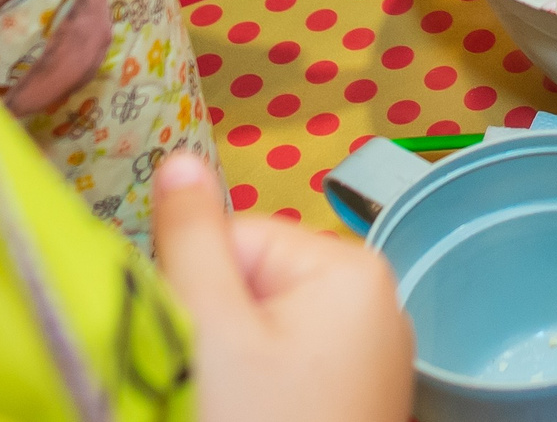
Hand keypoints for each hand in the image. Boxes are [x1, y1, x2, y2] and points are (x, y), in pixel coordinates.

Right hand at [152, 153, 413, 421]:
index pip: (235, 240)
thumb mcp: (212, 328)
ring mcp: (373, 351)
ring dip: (240, 365)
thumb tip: (180, 159)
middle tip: (223, 390)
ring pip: (266, 328)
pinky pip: (293, 363)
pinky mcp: (360, 393)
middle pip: (253, 283)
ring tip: (244, 408)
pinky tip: (265, 417)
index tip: (200, 352)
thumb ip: (191, 238)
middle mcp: (376, 298)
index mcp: (350, 266)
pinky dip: (268, 389)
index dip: (201, 294)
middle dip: (223, 333)